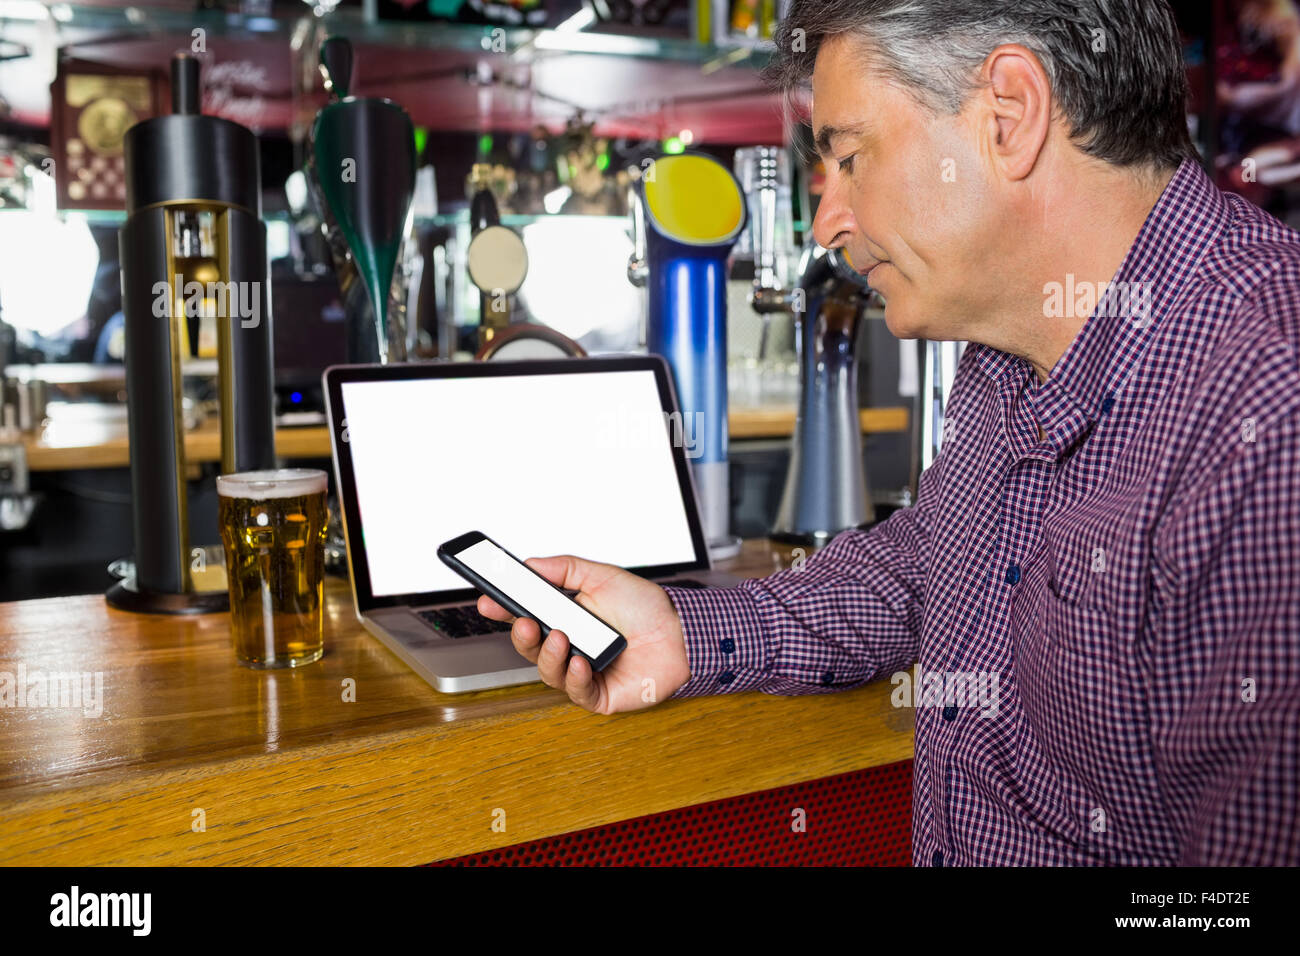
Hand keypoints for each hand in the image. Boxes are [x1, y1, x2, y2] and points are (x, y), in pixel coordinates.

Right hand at [476, 554, 689, 713]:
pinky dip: (574, 677)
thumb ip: (566, 569)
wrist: (683, 632)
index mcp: (566, 619)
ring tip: (561, 637)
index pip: (526, 617)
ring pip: (549, 672)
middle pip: (531, 648)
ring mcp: (583, 673)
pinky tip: (581, 662)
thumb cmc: (647, 608)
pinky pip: (577, 691)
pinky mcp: (600, 695)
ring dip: (549, 655)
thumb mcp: (603, 577)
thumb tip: (530, 564)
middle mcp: (571, 647)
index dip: (504, 612)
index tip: (488, 601)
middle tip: (523, 622)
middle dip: (521, 636)